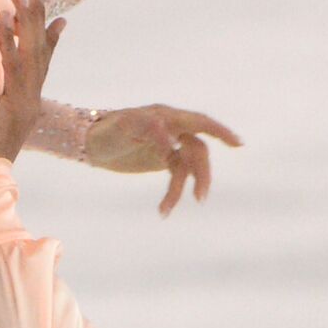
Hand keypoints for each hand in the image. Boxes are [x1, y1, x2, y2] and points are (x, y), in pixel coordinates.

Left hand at [0, 0, 65, 160]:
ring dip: (27, 23)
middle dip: (38, 21)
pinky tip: (5, 22)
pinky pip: (14, 68)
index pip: (41, 66)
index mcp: (27, 105)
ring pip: (31, 55)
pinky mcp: (16, 106)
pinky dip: (10, 44)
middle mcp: (31, 101)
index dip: (50, 42)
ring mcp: (26, 103)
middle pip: (40, 53)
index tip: (60, 20)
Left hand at [85, 104, 242, 215]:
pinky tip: (163, 210)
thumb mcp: (123, 127)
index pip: (199, 122)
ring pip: (186, 168)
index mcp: (167, 116)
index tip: (238, 144)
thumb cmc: (106, 130)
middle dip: (201, 175)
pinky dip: (172, 193)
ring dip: (180, 190)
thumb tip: (172, 140)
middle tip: (200, 197)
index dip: (220, 132)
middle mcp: (172, 129)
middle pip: (197, 151)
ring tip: (165, 211)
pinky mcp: (162, 160)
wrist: (90, 143)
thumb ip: (148, 128)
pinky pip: (176, 176)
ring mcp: (169, 145)